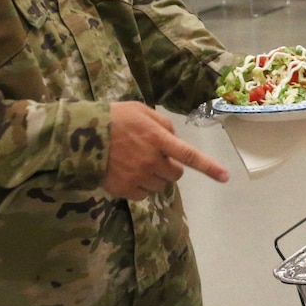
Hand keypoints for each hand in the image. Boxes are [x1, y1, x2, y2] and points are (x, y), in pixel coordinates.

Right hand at [103, 102, 228, 199]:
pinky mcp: (124, 189)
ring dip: (154, 177)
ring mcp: (138, 176)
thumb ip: (162, 123)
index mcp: (158, 139)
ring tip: (134, 162)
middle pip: (175, 174)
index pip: (189, 155)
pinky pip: (143, 195)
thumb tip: (174, 139)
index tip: (225, 178)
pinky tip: (126, 173)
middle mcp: (151, 160)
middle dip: (169, 167)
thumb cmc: (112, 118)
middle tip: (152, 156)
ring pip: (159, 186)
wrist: (80, 135)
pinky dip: (139, 187)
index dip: (209, 167)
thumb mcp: (140, 110)